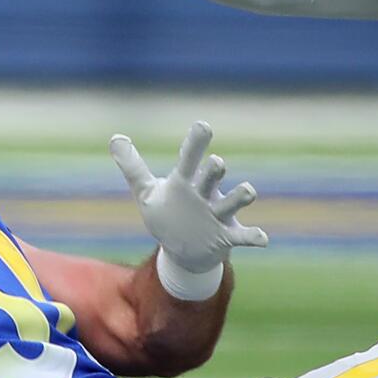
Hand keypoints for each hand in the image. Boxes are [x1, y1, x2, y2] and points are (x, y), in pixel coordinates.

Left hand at [110, 121, 267, 300]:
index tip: (203, 126)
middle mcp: (204, 194)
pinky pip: (242, 236)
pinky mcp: (225, 237)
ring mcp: (217, 215)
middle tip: (216, 163)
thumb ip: (132, 166)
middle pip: (211, 177)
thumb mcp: (146, 192)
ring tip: (249, 191)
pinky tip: (262, 238)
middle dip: (214, 171)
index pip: (190, 159)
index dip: (196, 143)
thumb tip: (115, 138)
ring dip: (239, 197)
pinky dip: (253, 236)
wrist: (185, 251)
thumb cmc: (169, 215)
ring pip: (231, 202)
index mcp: (185, 182)